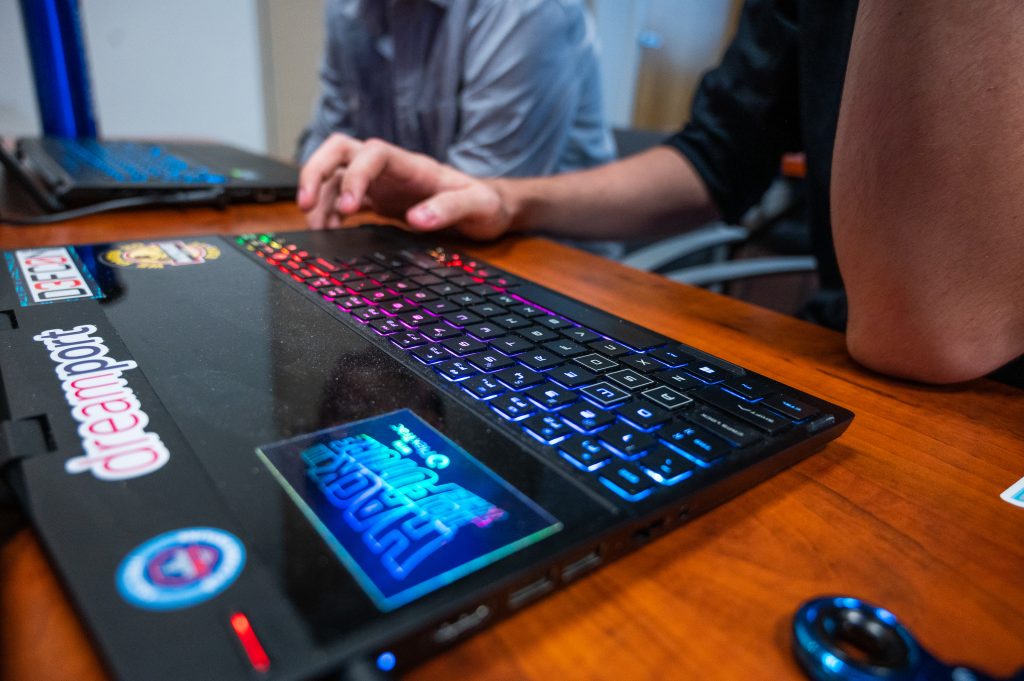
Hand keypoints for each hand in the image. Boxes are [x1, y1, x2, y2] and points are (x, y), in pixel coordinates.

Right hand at [297, 133, 513, 239]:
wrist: (491, 209)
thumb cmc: (487, 204)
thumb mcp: (479, 207)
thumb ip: (451, 209)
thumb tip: (418, 220)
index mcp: (413, 165)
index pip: (371, 154)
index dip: (355, 176)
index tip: (351, 208)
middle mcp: (391, 169)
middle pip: (340, 151)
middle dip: (316, 171)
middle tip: (305, 204)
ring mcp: (382, 182)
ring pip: (335, 174)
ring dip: (319, 196)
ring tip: (316, 226)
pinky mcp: (379, 199)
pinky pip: (343, 197)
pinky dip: (329, 211)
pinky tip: (329, 230)